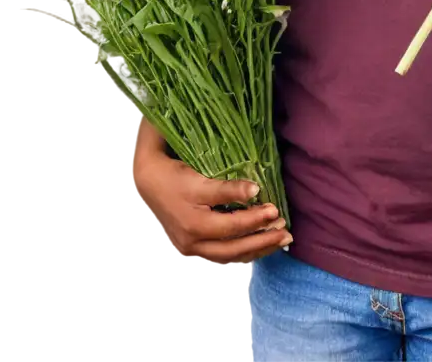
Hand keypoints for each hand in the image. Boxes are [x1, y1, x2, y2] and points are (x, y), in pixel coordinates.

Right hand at [128, 145, 290, 266]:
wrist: (145, 181)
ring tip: (278, 242)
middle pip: (232, 247)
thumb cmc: (173, 174)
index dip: (255, 218)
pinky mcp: (187, 250)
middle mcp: (190, 241)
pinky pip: (218, 258)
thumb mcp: (198, 177)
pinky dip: (239, 255)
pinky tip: (255, 248)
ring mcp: (188, 249)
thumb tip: (254, 190)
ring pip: (227, 256)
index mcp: (192, 223)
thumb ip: (226, 186)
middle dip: (262, 241)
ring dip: (255, 250)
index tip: (276, 209)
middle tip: (286, 233)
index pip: (231, 225)